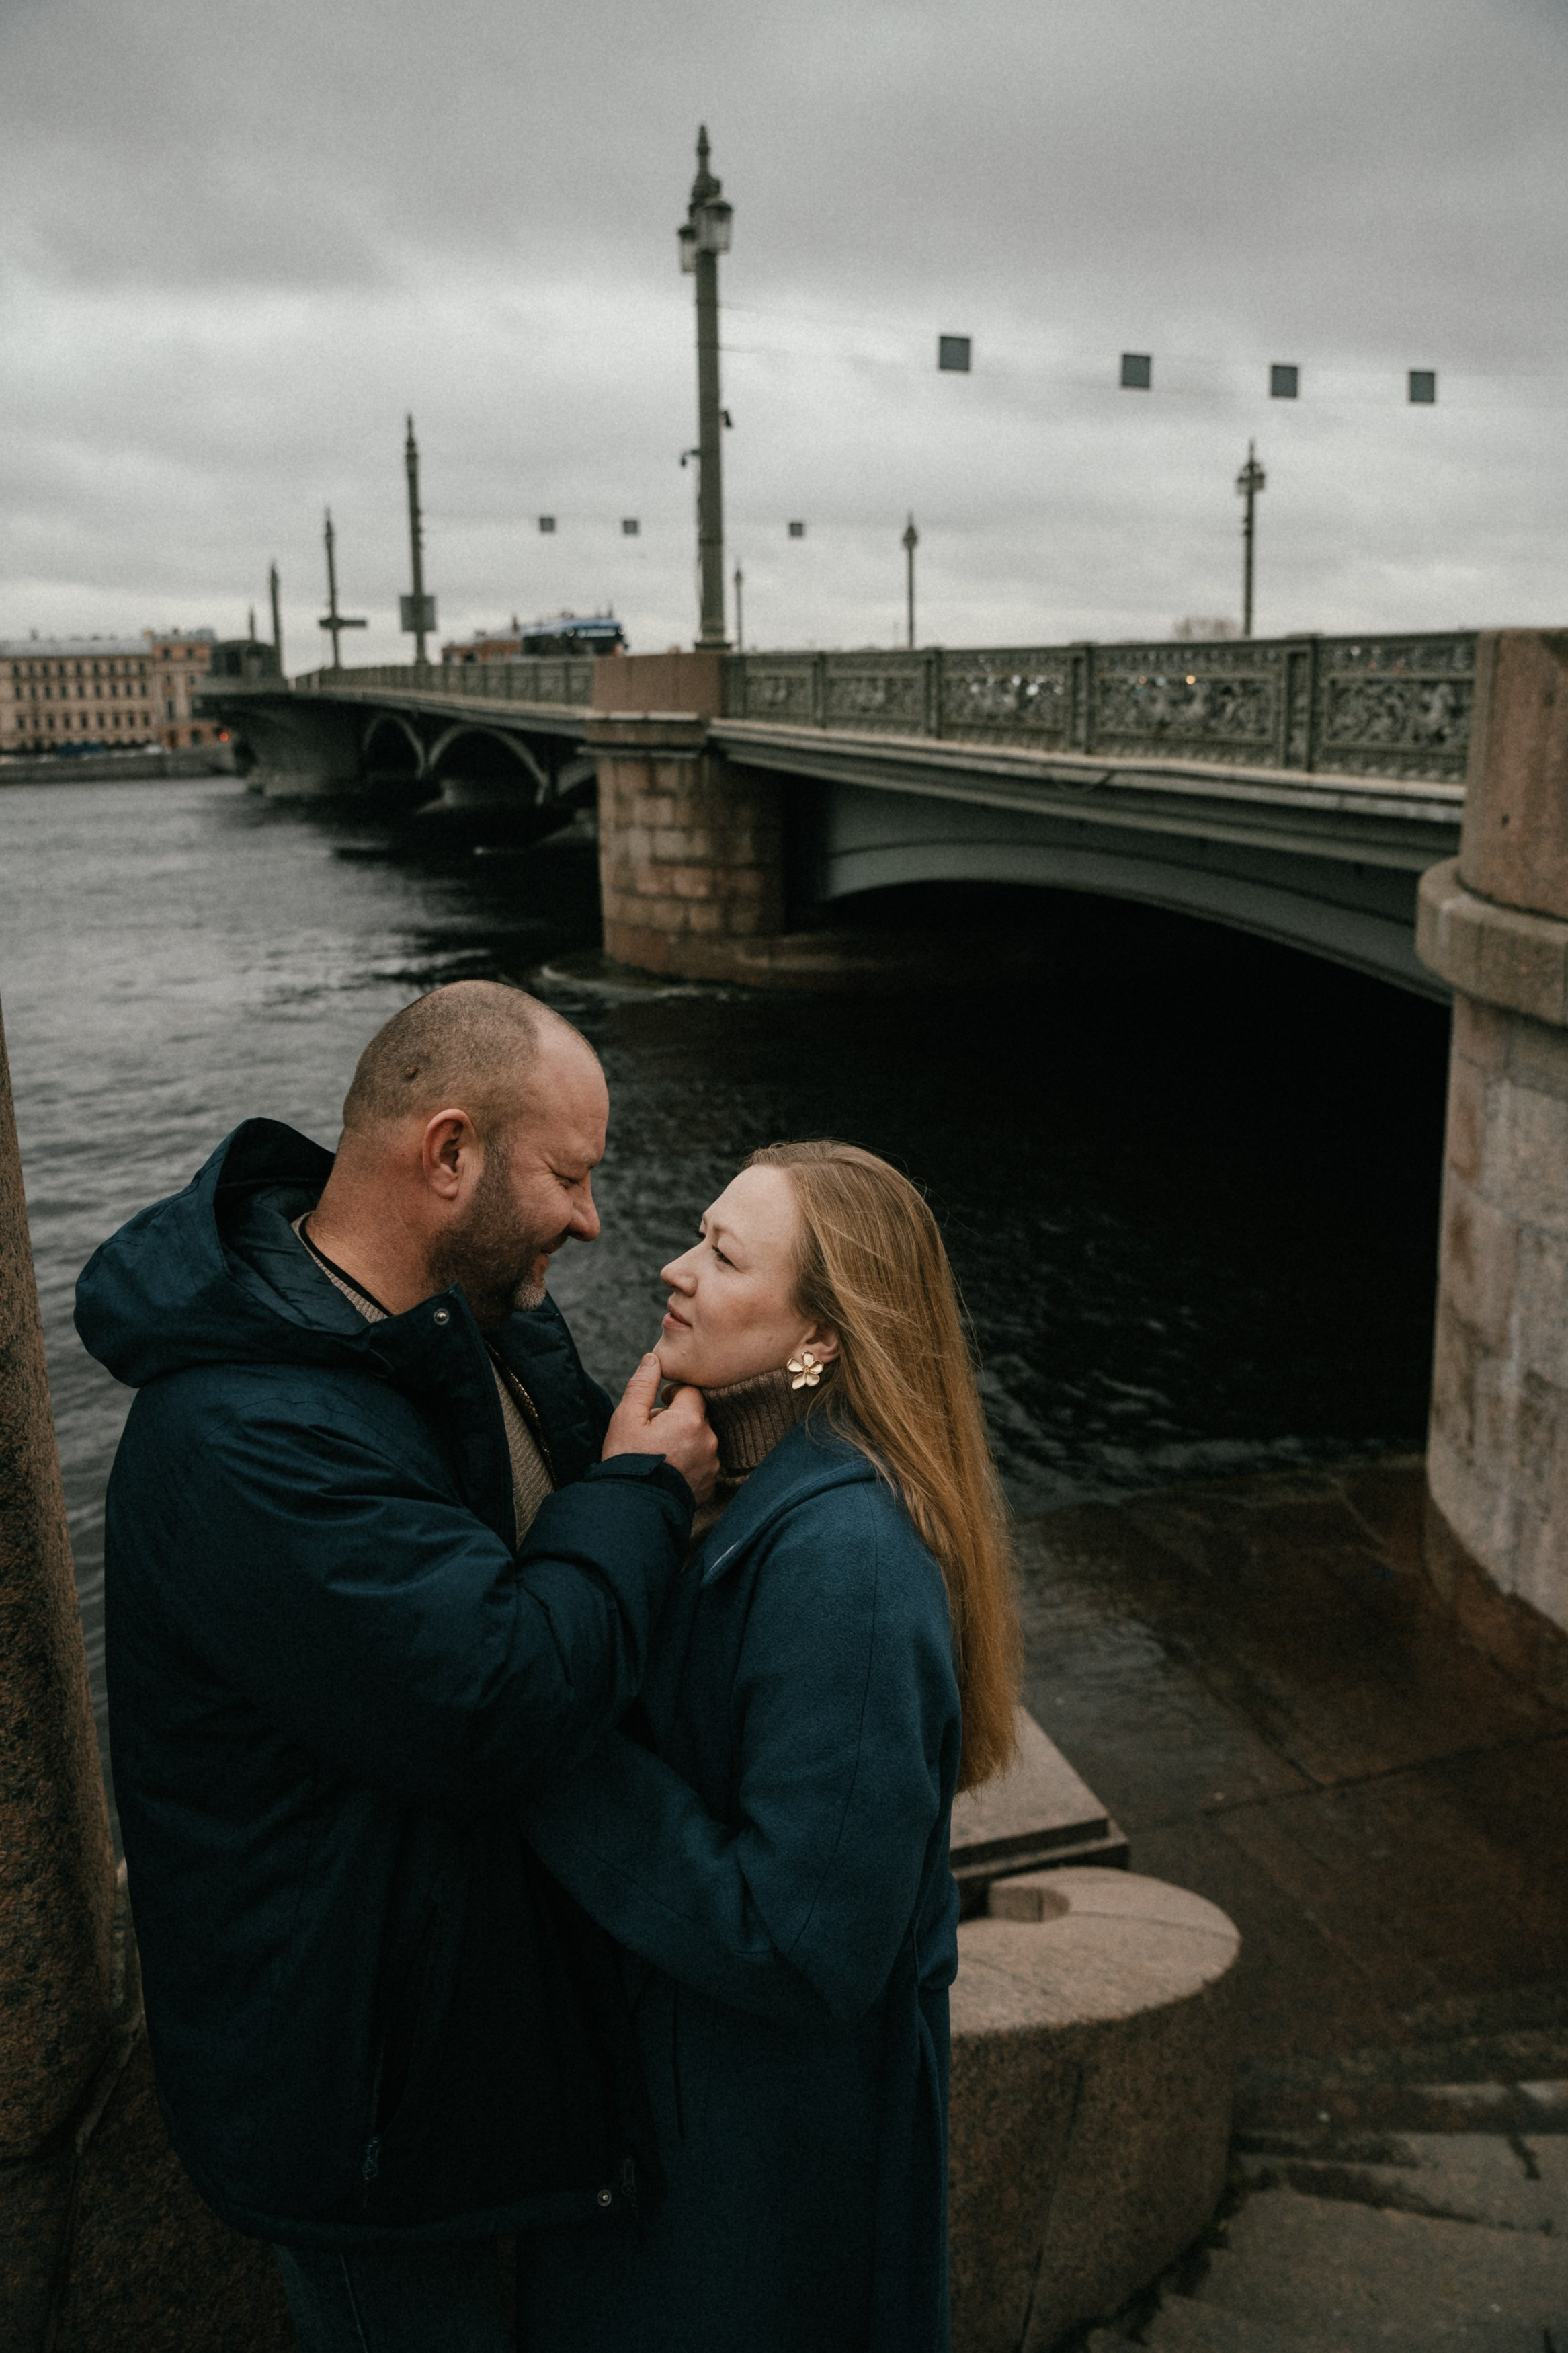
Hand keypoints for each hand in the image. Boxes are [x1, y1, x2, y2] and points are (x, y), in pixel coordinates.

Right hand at [602, 1352, 718, 1506]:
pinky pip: (702, 1463)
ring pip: (699, 1440)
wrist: (633, 1509)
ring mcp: (711, 1465)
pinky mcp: (710, 1484)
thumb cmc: (627, 1461)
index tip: (657, 1406)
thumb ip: (642, 1385)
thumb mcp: (626, 1418)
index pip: (691, 1392)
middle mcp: (708, 1440)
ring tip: (658, 1455)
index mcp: (690, 1419)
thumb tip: (654, 1358)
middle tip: (651, 1435)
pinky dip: (688, 1463)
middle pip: (696, 1416)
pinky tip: (667, 1471)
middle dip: (676, 1420)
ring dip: (683, 1441)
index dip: (672, 1395)